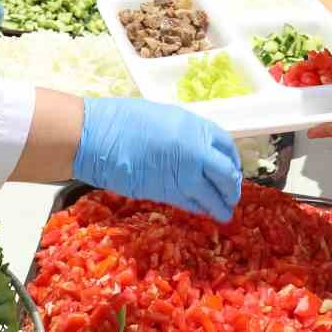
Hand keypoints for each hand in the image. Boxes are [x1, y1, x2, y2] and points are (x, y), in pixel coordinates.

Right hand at [72, 98, 242, 221]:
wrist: (99, 137)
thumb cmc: (125, 120)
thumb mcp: (165, 118)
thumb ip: (185, 134)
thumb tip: (198, 148)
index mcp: (195, 128)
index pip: (226, 147)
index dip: (232, 161)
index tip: (231, 169)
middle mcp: (195, 152)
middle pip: (226, 174)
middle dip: (231, 187)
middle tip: (231, 194)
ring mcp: (182, 174)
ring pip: (211, 195)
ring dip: (220, 205)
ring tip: (224, 213)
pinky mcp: (166, 192)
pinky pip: (191, 203)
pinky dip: (200, 208)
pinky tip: (202, 211)